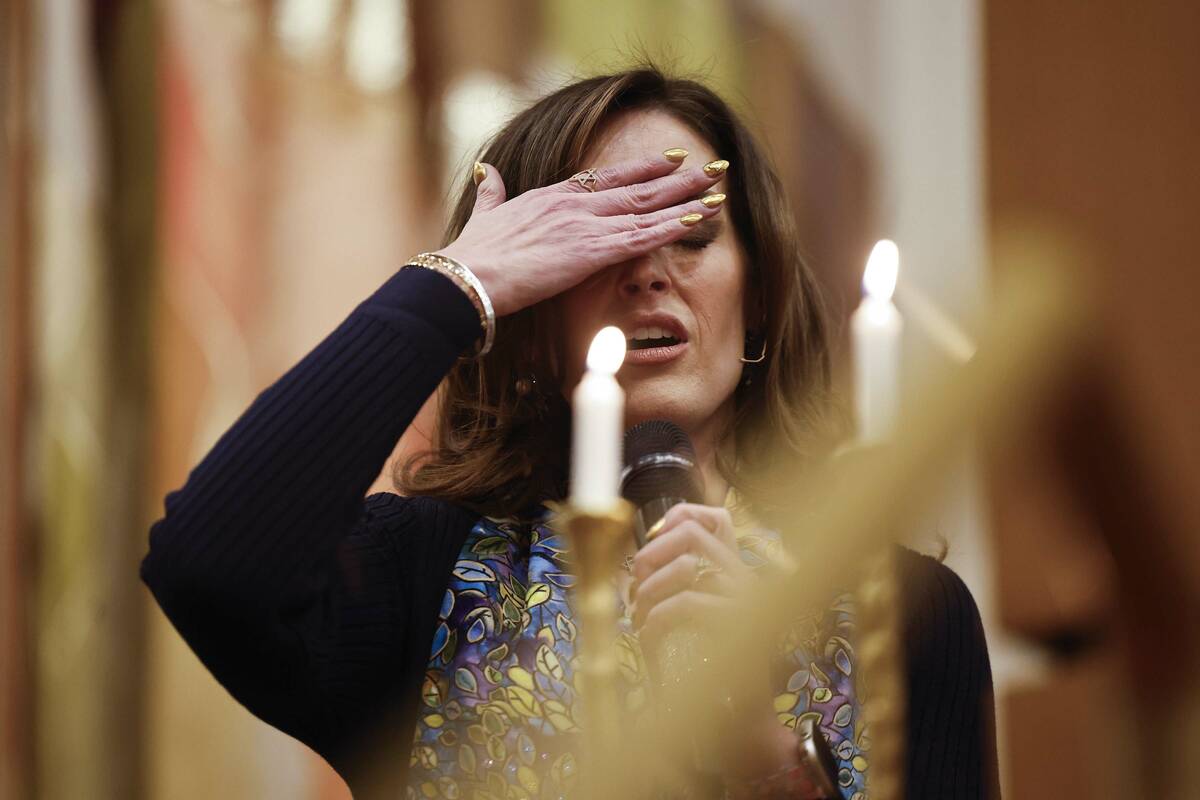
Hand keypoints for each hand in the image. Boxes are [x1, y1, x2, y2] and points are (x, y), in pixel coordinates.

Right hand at [436, 152, 725, 316]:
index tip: (670, 160)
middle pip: (637, 188)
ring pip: (647, 209)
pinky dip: (672, 227)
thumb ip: (492, 193)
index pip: (606, 178)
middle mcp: (574, 204)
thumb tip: (487, 173)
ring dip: (685, 200)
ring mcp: (584, 225)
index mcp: (551, 196)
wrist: (466, 277)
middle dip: (677, 178)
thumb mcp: (484, 216)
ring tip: (717, 190)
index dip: (642, 169)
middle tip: (710, 168)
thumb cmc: (472, 254)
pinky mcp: (590, 251)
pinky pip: (641, 237)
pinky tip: (696, 219)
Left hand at [631, 503, 802, 777]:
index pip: (714, 516)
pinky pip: (686, 604)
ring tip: (641, 620)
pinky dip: (657, 619)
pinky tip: (650, 638)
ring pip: (685, 566)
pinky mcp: (742, 627)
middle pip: (691, 533)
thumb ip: (673, 584)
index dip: (678, 517)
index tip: (651, 545)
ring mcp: (748, 600)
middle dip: (649, 557)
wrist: (742, 723)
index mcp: (736, 571)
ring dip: (649, 592)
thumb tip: (636, 560)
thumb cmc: (705, 671)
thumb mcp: (686, 618)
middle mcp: (747, 578)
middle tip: (636, 591)